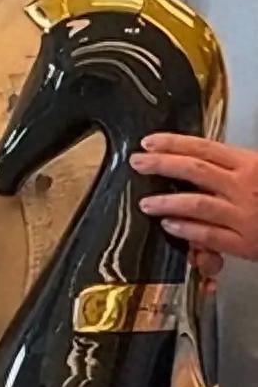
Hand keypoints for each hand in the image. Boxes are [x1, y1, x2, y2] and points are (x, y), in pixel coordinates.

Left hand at [130, 133, 257, 261]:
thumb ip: (237, 164)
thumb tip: (206, 158)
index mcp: (250, 164)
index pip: (203, 147)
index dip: (172, 143)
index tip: (150, 142)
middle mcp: (245, 187)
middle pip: (193, 170)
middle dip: (160, 164)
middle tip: (138, 163)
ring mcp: (245, 216)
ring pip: (197, 204)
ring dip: (167, 202)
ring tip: (147, 202)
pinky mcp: (247, 244)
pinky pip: (211, 236)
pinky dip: (189, 231)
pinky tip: (173, 227)